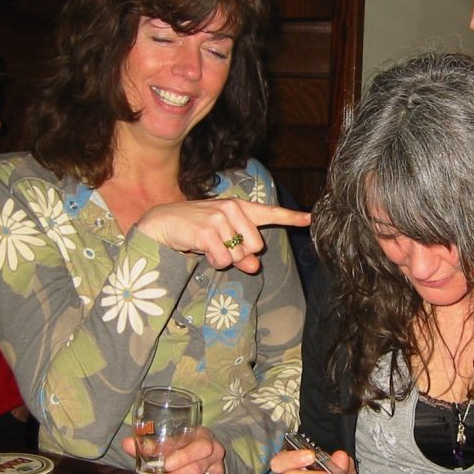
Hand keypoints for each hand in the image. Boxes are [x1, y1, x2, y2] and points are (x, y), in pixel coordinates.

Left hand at [122, 425, 224, 473]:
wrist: (202, 453)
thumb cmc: (183, 445)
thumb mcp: (171, 440)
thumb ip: (151, 444)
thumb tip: (127, 444)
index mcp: (205, 438)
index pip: (201, 447)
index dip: (185, 457)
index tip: (166, 465)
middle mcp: (215, 456)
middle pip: (195, 471)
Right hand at [136, 197, 310, 273]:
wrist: (163, 222)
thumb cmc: (196, 229)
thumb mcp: (222, 241)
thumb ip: (241, 253)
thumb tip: (254, 265)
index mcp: (240, 208)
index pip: (270, 213)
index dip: (292, 217)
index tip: (310, 218)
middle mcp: (233, 208)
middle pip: (255, 246)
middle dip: (239, 254)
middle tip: (220, 246)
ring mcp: (220, 218)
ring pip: (238, 255)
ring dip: (223, 259)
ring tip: (208, 245)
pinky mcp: (208, 230)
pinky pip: (223, 259)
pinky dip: (214, 261)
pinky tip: (202, 250)